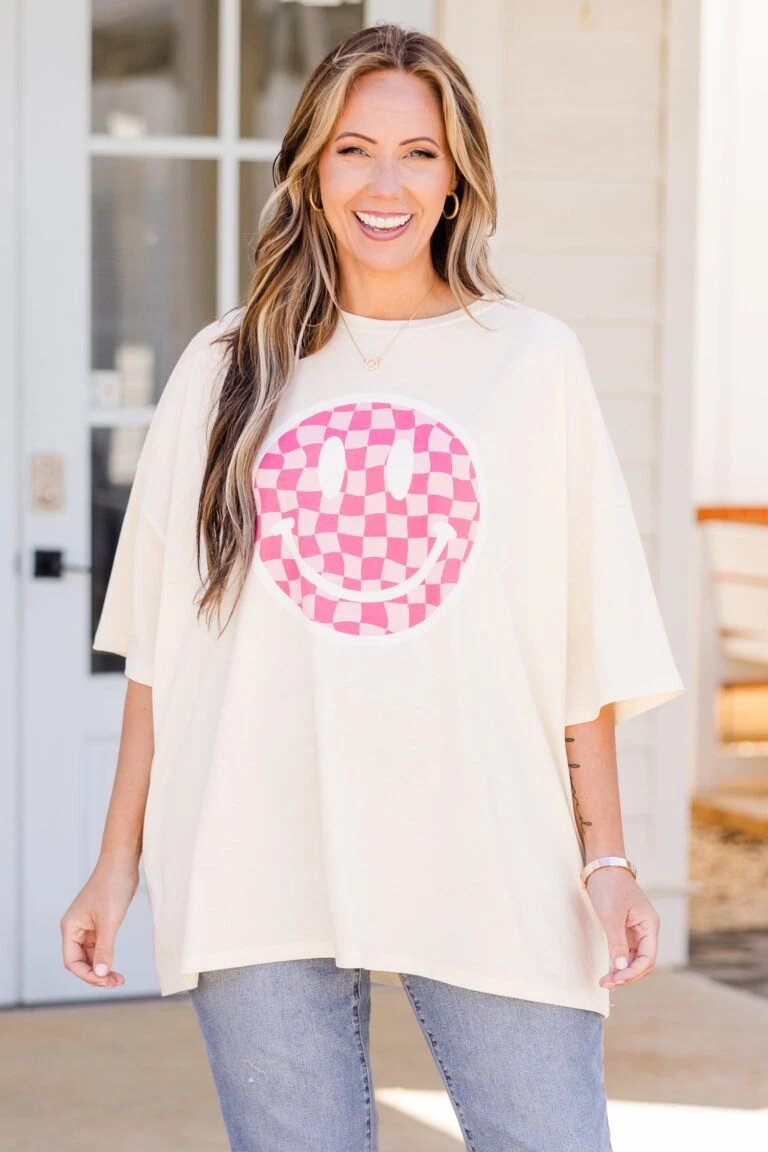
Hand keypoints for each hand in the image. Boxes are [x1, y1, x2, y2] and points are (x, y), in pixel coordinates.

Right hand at [60, 856, 139, 987]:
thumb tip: (100, 973)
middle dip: (96, 975)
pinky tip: (115, 966)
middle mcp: (75, 929)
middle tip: (116, 983)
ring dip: (102, 969)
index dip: (87, 975)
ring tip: (118, 980)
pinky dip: (106, 958)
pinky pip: (99, 947)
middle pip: (81, 962)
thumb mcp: (110, 921)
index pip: (72, 962)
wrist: (121, 863)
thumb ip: (104, 948)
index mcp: (70, 928)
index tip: (106, 980)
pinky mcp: (99, 923)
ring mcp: (87, 927)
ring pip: (90, 956)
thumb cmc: (112, 887)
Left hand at [584, 866, 659, 989]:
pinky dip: (618, 961)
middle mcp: (646, 929)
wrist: (602, 864)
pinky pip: (626, 950)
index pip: (648, 959)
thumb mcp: (611, 916)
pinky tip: (609, 970)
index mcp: (649, 925)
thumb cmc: (609, 885)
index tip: (615, 980)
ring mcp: (636, 929)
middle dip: (626, 975)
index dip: (632, 973)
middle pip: (642, 962)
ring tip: (606, 981)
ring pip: (634, 958)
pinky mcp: (625, 927)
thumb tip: (621, 968)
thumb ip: (617, 943)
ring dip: (622, 971)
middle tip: (606, 983)